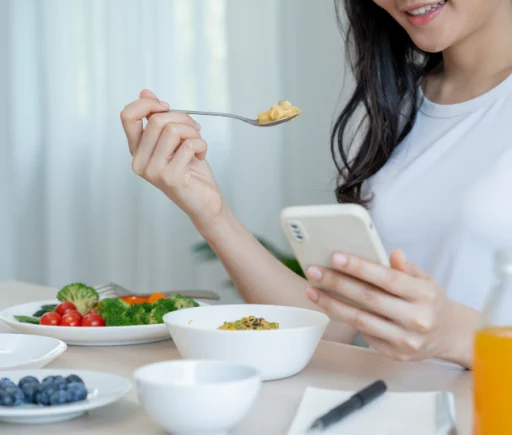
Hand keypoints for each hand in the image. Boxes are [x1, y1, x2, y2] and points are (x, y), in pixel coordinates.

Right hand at [120, 89, 224, 232]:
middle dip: (183, 118)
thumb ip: (158, 119)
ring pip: (173, 130)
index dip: (148, 104)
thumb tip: (145, 92)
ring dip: (193, 132)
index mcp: (137, 150)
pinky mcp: (169, 178)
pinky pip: (188, 145)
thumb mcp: (174, 140)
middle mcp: (139, 162)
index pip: (127, 116)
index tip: (167, 107)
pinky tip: (201, 156)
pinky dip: (202, 146)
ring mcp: (153, 171)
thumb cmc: (191, 171)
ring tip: (198, 144)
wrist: (205, 201)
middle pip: (157, 120)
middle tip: (195, 129)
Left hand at [304, 250, 476, 367]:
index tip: (336, 257)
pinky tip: (331, 306)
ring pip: (361, 320)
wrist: (448, 334)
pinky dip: (345, 319)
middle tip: (315, 271)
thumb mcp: (426, 280)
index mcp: (425, 295)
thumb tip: (393, 253)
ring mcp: (406, 340)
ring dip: (332, 304)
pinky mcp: (395, 354)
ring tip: (313, 290)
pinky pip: (364, 334)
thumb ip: (407, 268)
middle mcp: (417, 318)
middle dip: (337, 283)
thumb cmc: (430, 301)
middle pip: (369, 299)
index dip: (360, 267)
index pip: (387, 278)